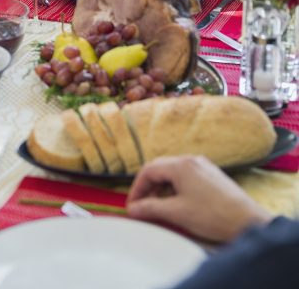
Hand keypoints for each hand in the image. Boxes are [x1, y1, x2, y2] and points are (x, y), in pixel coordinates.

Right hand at [126, 156, 271, 242]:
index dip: (137, 188)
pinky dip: (175, 188)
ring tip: (159, 207)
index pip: (149, 170)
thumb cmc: (214, 215)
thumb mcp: (177, 213)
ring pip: (172, 172)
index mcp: (180, 165)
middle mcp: (190, 160)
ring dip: (161, 188)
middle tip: (142, 206)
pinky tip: (177, 203)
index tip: (133, 204)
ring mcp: (202, 166)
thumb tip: (133, 208)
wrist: (248, 221)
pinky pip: (185, 176)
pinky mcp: (210, 175)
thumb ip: (151, 208)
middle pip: (160, 168)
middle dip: (148, 187)